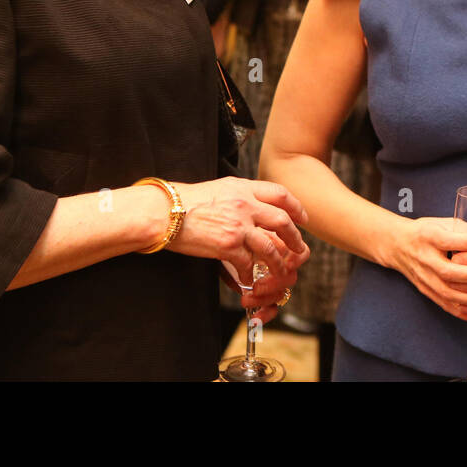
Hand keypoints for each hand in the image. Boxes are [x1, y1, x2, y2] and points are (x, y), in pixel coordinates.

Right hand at [166, 177, 309, 287]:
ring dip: (278, 262)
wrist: (164, 212)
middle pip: (282, 220)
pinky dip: (250, 273)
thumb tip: (254, 203)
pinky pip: (247, 263)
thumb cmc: (186, 201)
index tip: (302, 218)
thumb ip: (240, 194)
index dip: (296, 206)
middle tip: (299, 247)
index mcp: (243, 188)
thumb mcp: (219, 188)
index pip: (280, 193)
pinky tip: (248, 278)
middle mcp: (245, 204)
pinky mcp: (227, 245)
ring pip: (270, 246)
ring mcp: (238, 226)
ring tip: (280, 270)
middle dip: (295, 236)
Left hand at [217, 230, 302, 325]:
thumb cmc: (226, 238)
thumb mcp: (242, 235)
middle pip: (290, 277)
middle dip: (274, 284)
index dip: (297, 259)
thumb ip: (258, 239)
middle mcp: (277, 264)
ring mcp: (270, 281)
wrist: (213, 248)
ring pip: (281, 294)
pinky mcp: (263, 295)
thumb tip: (267, 243)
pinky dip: (265, 314)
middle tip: (256, 286)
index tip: (287, 265)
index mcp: (276, 245)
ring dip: (265, 299)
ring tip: (246, 299)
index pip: (300, 253)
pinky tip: (255, 318)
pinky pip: (273, 308)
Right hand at [388, 216, 466, 321]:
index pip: (447, 241)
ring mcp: (424, 277)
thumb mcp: (442, 223)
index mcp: (429, 237)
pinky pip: (444, 304)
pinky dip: (461, 312)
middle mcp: (425, 258)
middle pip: (447, 271)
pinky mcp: (425, 289)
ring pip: (447, 292)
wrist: (397, 244)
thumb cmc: (425, 232)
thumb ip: (465, 230)